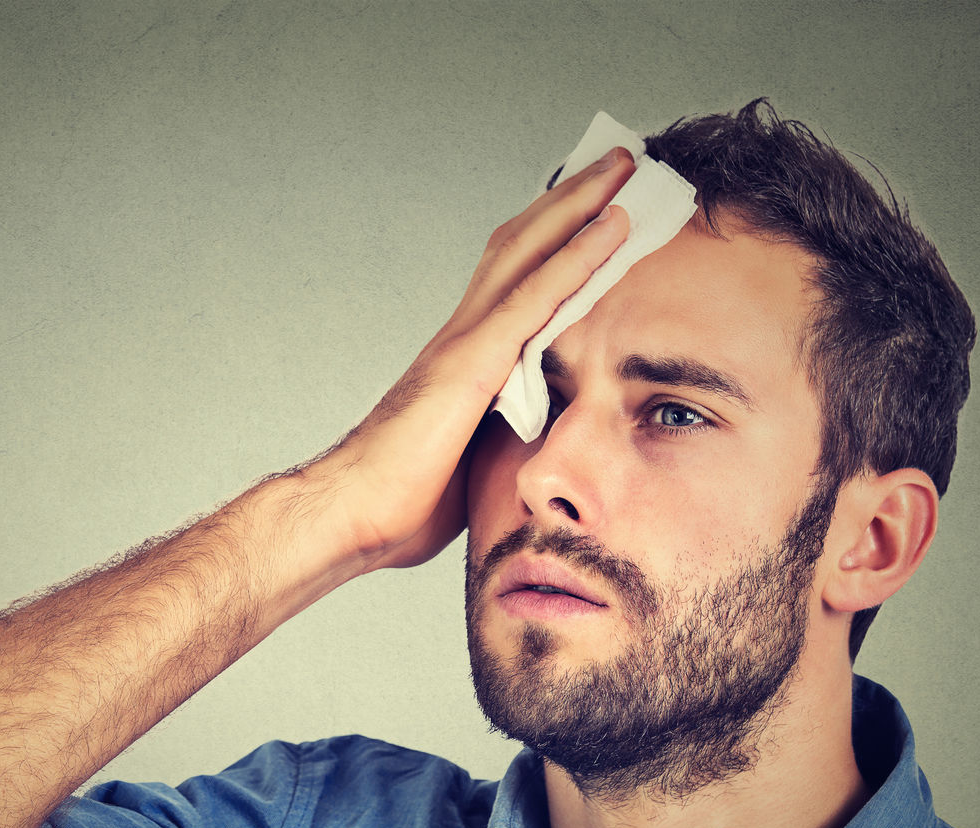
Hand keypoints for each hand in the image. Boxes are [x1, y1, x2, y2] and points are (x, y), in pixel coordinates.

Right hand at [305, 147, 635, 572]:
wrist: (353, 516)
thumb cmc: (401, 503)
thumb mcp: (471, 463)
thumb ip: (503, 437)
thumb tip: (539, 449)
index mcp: (462, 357)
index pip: (513, 278)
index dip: (552, 237)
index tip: (594, 205)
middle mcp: (462, 334)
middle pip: (522, 243)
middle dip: (571, 198)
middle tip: (620, 159)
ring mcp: (465, 341)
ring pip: (530, 250)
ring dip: (581, 203)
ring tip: (626, 165)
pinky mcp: (472, 363)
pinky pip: (536, 296)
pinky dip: (579, 256)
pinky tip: (614, 226)